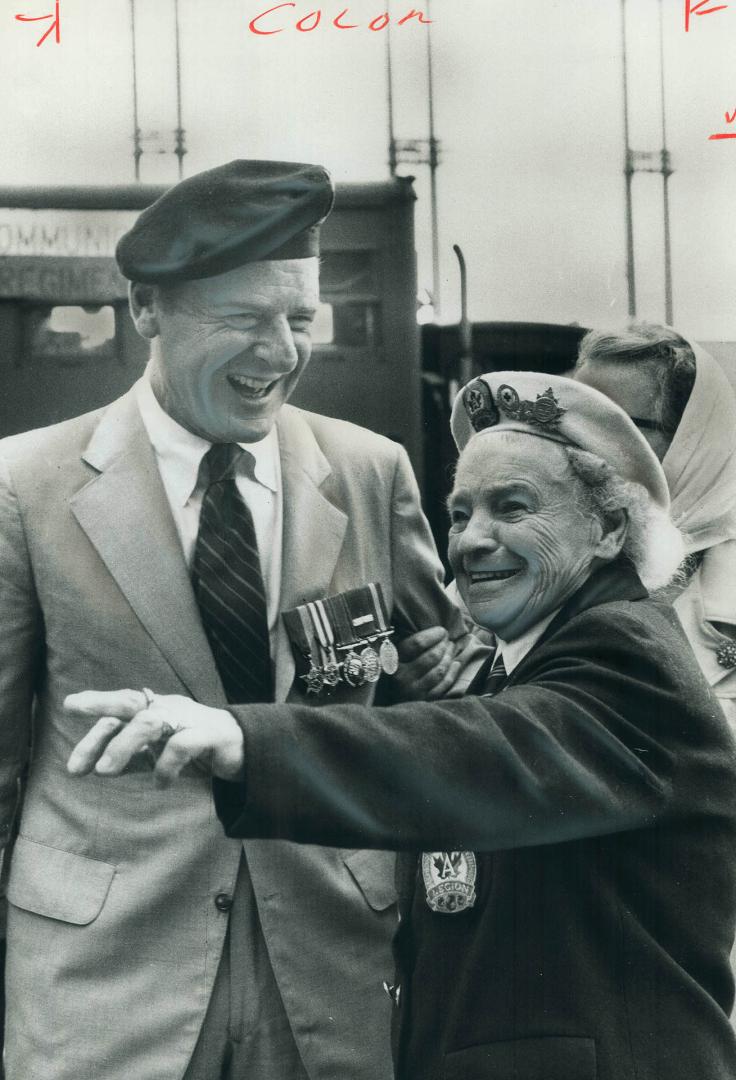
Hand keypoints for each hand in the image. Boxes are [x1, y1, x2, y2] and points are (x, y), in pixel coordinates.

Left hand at [64, 690, 244, 786]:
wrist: (244, 749)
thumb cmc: (194, 748)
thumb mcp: (156, 754)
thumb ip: (129, 758)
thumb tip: (92, 767)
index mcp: (156, 709)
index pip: (121, 704)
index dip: (96, 704)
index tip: (68, 706)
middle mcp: (169, 708)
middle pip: (131, 702)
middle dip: (101, 703)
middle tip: (73, 707)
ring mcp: (189, 719)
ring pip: (151, 722)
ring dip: (123, 745)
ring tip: (103, 771)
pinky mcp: (209, 735)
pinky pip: (182, 745)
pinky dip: (165, 766)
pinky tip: (159, 783)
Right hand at [393, 627, 460, 699]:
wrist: (391, 702)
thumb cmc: (397, 671)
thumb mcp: (395, 656)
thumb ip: (409, 644)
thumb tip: (435, 629)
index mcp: (393, 661)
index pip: (418, 643)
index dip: (434, 635)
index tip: (442, 631)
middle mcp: (403, 676)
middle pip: (432, 656)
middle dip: (444, 645)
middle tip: (448, 640)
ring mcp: (414, 690)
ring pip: (439, 670)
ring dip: (449, 657)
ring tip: (451, 649)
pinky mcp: (424, 700)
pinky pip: (444, 684)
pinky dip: (453, 672)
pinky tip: (455, 664)